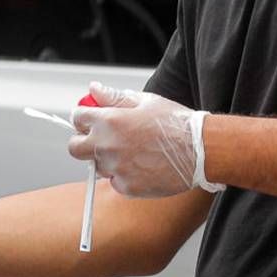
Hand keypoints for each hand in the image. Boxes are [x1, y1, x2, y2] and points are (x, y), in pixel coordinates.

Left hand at [68, 82, 222, 196]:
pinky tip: (142, 166)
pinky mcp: (127, 187)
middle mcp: (107, 145)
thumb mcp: (145, 101)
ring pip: (96, 166)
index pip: (77, 118)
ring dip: (106, 159)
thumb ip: (113, 97)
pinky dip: (123, 175)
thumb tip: (93, 89)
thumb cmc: (176, 123)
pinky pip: (115, 181)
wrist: (201, 151)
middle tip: (100, 140)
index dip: (83, 117)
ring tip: (132, 152)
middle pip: (75, 148)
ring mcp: (116, 168)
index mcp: (110, 120)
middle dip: (83, 142)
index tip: (91, 120)